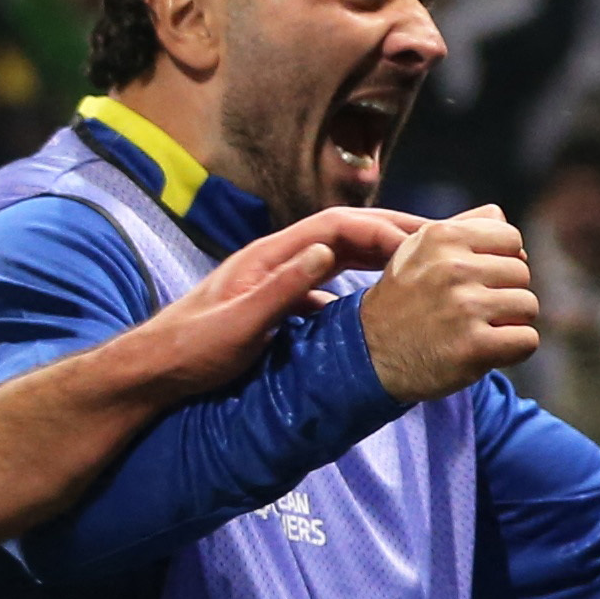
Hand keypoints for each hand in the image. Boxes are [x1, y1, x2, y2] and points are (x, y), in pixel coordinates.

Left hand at [131, 209, 415, 396]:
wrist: (155, 371)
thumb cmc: (191, 349)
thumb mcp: (240, 321)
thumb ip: (284, 286)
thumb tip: (326, 250)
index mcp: (268, 257)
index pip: (337, 227)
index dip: (382, 229)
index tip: (423, 245)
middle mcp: (277, 260)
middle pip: (346, 233)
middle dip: (394, 232)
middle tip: (445, 240)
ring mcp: (278, 279)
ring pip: (342, 256)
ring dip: (383, 255)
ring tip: (426, 265)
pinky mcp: (280, 302)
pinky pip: (332, 284)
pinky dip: (365, 285)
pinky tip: (384, 305)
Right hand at [357, 207, 537, 401]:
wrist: (371, 355)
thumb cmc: (405, 301)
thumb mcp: (419, 252)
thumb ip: (461, 227)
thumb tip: (500, 216)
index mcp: (440, 237)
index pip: (510, 238)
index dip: (499, 260)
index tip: (473, 278)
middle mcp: (450, 268)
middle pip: (522, 272)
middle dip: (503, 292)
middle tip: (470, 309)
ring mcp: (463, 308)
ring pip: (528, 306)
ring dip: (510, 321)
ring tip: (475, 328)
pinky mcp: (474, 346)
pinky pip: (528, 340)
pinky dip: (513, 349)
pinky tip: (484, 350)